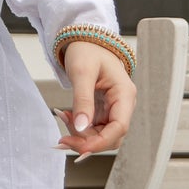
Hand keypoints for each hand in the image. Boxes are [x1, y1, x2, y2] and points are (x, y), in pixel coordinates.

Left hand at [56, 41, 135, 156]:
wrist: (85, 42)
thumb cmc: (87, 51)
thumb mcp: (82, 73)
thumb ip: (82, 100)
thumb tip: (81, 127)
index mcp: (124, 94)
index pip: (119, 127)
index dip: (100, 142)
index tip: (79, 146)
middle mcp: (123, 104)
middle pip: (111, 136)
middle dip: (87, 141)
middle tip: (63, 138)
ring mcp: (114, 109)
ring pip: (101, 135)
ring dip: (81, 135)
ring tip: (63, 118)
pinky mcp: (103, 111)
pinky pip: (93, 128)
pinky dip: (79, 127)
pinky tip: (67, 116)